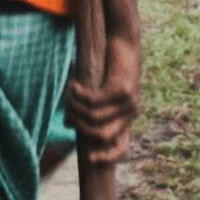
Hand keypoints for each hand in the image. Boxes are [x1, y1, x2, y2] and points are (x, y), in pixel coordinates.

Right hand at [69, 1, 143, 160]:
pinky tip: (74, 85)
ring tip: (69, 94)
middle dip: (82, 127)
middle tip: (68, 112)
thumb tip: (70, 126)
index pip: (123, 147)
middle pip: (103, 135)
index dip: (107, 157)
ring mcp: (129, 101)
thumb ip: (88, 109)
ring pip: (95, 117)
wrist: (125, 40)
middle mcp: (131, 112)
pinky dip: (79, 95)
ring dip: (76, 108)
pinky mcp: (122, 88)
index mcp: (128, 117)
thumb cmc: (110, 66)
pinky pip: (94, 101)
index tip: (90, 159)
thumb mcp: (99, 91)